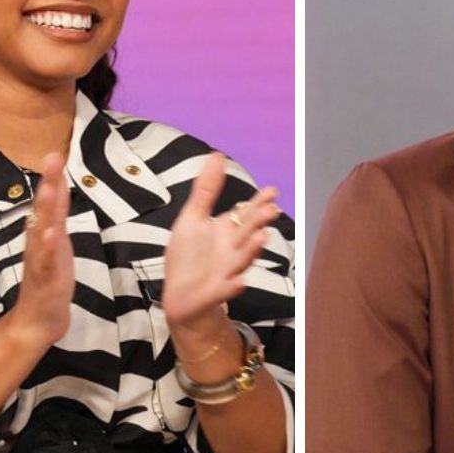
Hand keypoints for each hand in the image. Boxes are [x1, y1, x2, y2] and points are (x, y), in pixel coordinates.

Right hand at [5, 152, 73, 348]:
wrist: (38, 321)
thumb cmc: (49, 280)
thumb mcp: (57, 244)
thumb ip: (57, 217)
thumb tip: (58, 188)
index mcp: (44, 234)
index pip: (50, 202)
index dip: (53, 178)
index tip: (56, 153)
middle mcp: (39, 243)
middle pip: (43, 209)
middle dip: (48, 183)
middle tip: (51, 157)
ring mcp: (40, 260)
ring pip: (42, 231)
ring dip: (45, 211)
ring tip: (50, 188)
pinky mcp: (44, 280)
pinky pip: (45, 261)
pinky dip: (48, 248)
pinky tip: (52, 234)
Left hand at [162, 152, 280, 330]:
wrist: (181, 297)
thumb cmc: (189, 257)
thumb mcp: (193, 218)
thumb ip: (206, 189)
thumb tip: (217, 154)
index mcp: (227, 231)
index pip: (246, 213)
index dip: (259, 202)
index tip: (272, 191)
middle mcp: (232, 250)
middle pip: (248, 233)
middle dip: (259, 222)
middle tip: (271, 211)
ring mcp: (226, 271)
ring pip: (242, 259)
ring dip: (252, 250)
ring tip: (262, 238)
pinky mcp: (215, 292)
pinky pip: (225, 289)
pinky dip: (232, 286)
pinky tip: (238, 281)